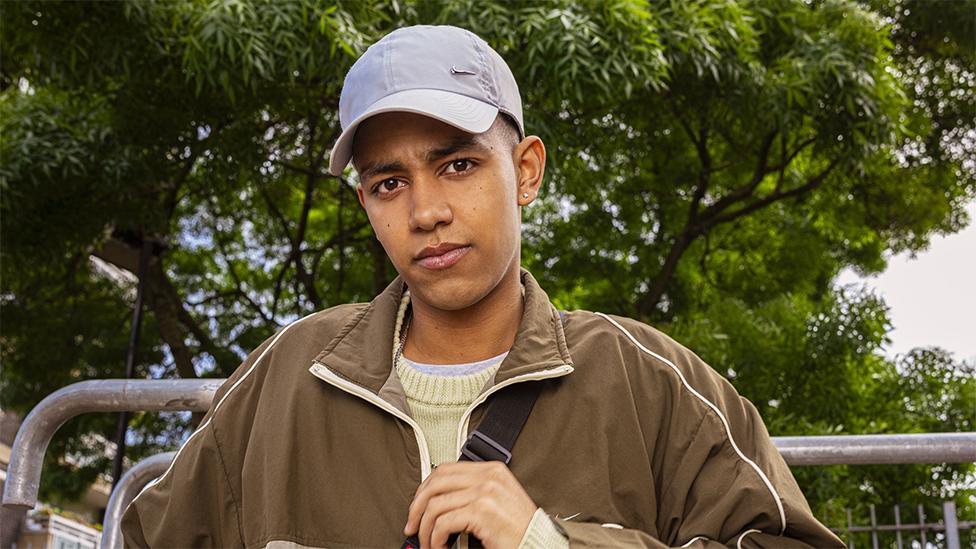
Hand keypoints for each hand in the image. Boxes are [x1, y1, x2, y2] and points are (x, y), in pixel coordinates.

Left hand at [404, 461, 537, 548]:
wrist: (539, 543)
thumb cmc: (519, 529)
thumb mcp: (497, 500)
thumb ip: (472, 492)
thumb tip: (435, 501)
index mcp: (491, 470)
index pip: (445, 470)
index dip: (424, 489)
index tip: (417, 507)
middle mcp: (488, 477)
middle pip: (435, 483)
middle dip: (417, 507)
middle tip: (412, 526)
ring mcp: (485, 492)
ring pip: (436, 505)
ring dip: (425, 529)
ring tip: (429, 543)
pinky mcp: (482, 512)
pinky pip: (444, 523)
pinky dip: (435, 538)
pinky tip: (440, 546)